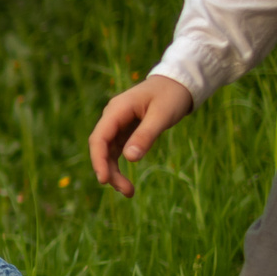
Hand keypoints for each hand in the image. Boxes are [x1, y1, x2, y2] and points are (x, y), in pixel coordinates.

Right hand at [87, 75, 193, 196]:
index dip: (98, 160)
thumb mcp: (162, 115)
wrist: (178, 83)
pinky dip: (120, 166)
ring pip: (108, 153)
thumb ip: (145, 136)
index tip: (104, 180)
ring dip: (114, 172)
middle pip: (101, 148)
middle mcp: (112, 117)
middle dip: (109, 171)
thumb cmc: (171, 96)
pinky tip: (127, 181)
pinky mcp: (125, 131)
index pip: (99, 138)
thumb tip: (130, 159)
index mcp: (116, 110)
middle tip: (126, 191)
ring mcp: (117, 124)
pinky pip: (117, 151)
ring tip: (128, 192)